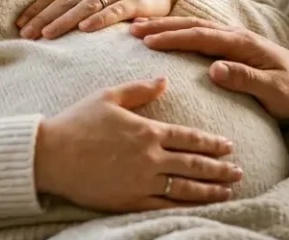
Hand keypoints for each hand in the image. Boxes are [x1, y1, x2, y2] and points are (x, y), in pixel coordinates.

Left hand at [17, 0, 181, 39]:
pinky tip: (85, 29)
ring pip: (85, 6)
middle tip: (26, 34)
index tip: (19, 24)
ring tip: (48, 34)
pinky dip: (99, 20)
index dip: (36, 8)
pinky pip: (114, 11)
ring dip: (64, 20)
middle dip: (44, 17)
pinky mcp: (135, 2)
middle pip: (66, 0)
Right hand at [34, 77, 241, 211]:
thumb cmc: (77, 122)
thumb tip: (164, 81)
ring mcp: (141, 181)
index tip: (229, 146)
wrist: (50, 155)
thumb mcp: (108, 97)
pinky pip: (166, 206)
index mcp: (146, 130)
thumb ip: (139, 90)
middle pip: (195, 164)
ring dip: (211, 189)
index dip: (212, 143)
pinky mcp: (130, 201)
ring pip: (186, 188)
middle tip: (238, 170)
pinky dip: (188, 207)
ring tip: (228, 190)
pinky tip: (201, 207)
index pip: (189, 137)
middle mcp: (149, 157)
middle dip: (220, 168)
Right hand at [131, 18, 288, 120]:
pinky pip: (198, 34)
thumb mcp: (275, 91)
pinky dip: (177, 31)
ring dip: (165, 26)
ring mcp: (232, 38)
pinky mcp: (230, 46)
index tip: (147, 41)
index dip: (172, 38)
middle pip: (191, 25)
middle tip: (131, 28)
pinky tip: (163, 34)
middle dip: (160, 26)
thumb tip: (214, 69)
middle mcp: (234, 35)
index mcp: (242, 44)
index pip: (201, 36)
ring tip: (138, 26)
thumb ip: (246, 79)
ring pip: (192, 26)